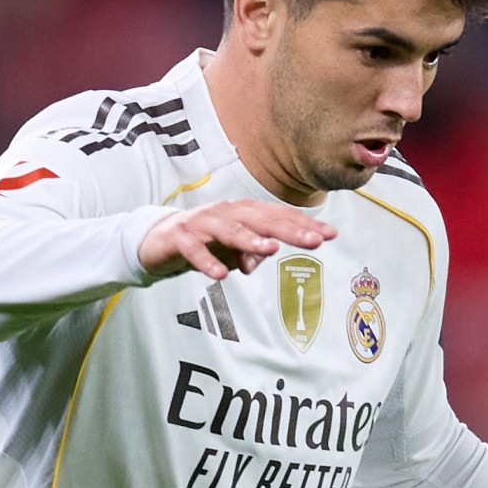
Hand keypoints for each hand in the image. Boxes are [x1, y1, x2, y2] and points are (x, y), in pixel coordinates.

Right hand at [140, 199, 335, 280]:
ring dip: (250, 239)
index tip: (329, 234)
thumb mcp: (234, 251)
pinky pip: (195, 250)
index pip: (279, 217)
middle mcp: (227, 213)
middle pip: (262, 219)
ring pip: (230, 229)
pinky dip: (208, 261)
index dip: (304, 225)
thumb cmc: (204, 241)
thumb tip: (262, 259)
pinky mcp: (180, 237)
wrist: (158, 239)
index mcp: (244, 213)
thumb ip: (252, 254)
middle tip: (313, 241)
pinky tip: (221, 274)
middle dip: (289, 230)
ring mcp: (203, 223)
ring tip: (270, 249)